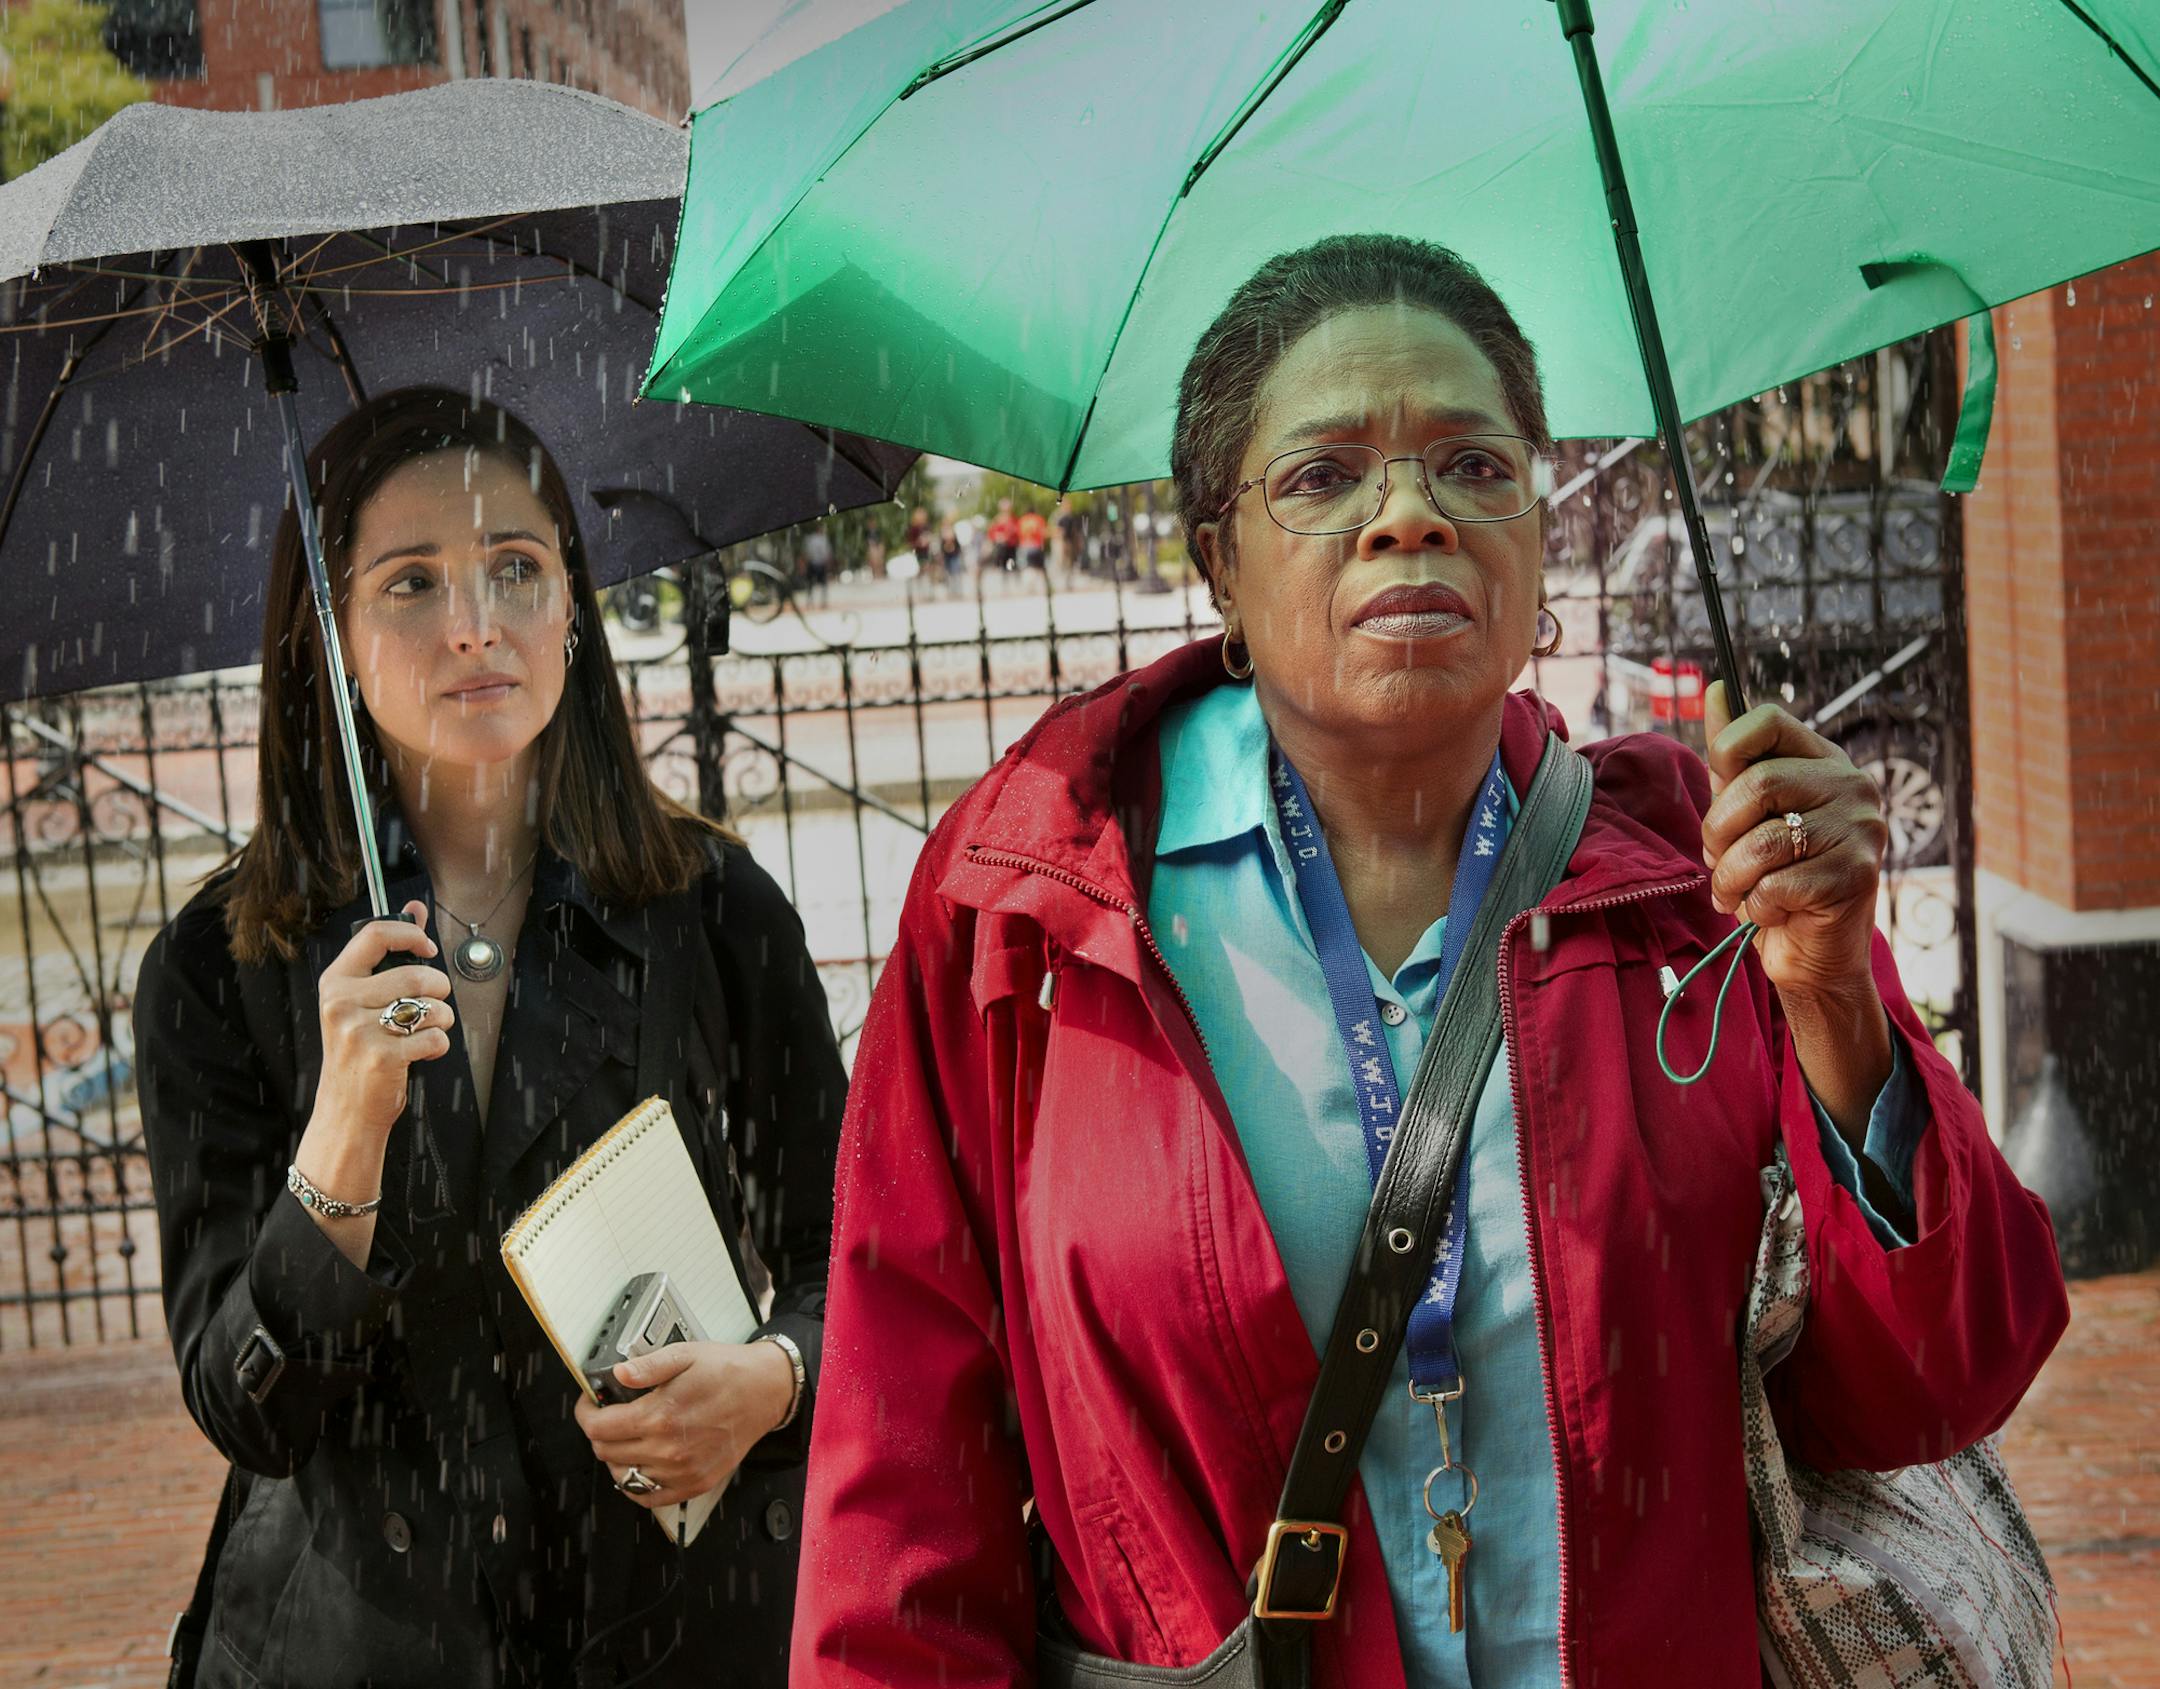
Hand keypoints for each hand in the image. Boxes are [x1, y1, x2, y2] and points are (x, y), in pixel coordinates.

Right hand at [309, 899, 453, 1145]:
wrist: (346, 1109)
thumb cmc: (360, 1050)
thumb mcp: (363, 1000)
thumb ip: (389, 954)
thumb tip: (417, 908)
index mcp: (336, 982)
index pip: (376, 934)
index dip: (411, 934)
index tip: (428, 949)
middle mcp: (341, 1003)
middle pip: (417, 974)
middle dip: (439, 990)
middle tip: (431, 1006)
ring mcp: (359, 1031)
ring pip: (431, 1006)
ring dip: (443, 1019)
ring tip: (426, 1031)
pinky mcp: (381, 1057)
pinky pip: (435, 1036)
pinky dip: (439, 1045)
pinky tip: (422, 1053)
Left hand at [574, 1340, 795, 1511]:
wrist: (766, 1391)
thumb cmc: (726, 1370)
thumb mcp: (685, 1354)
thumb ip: (647, 1366)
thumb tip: (617, 1375)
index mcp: (659, 1415)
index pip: (598, 1428)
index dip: (586, 1414)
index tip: (590, 1404)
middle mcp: (667, 1449)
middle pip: (606, 1452)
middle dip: (599, 1432)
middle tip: (609, 1416)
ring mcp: (681, 1471)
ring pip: (623, 1476)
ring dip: (616, 1457)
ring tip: (627, 1437)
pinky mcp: (695, 1483)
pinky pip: (649, 1497)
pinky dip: (636, 1484)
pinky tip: (641, 1464)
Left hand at [1701, 683, 1888, 1001]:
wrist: (1813, 953)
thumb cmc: (1775, 877)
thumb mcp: (1746, 812)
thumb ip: (1734, 757)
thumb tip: (1715, 688)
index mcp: (1824, 761)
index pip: (1768, 720)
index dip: (1726, 750)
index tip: (1719, 787)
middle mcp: (1853, 786)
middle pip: (1758, 783)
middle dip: (1718, 830)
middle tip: (1718, 859)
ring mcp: (1862, 830)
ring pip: (1762, 841)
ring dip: (1731, 877)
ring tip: (1736, 891)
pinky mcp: (1858, 877)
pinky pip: (1777, 884)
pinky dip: (1757, 906)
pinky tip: (1772, 911)